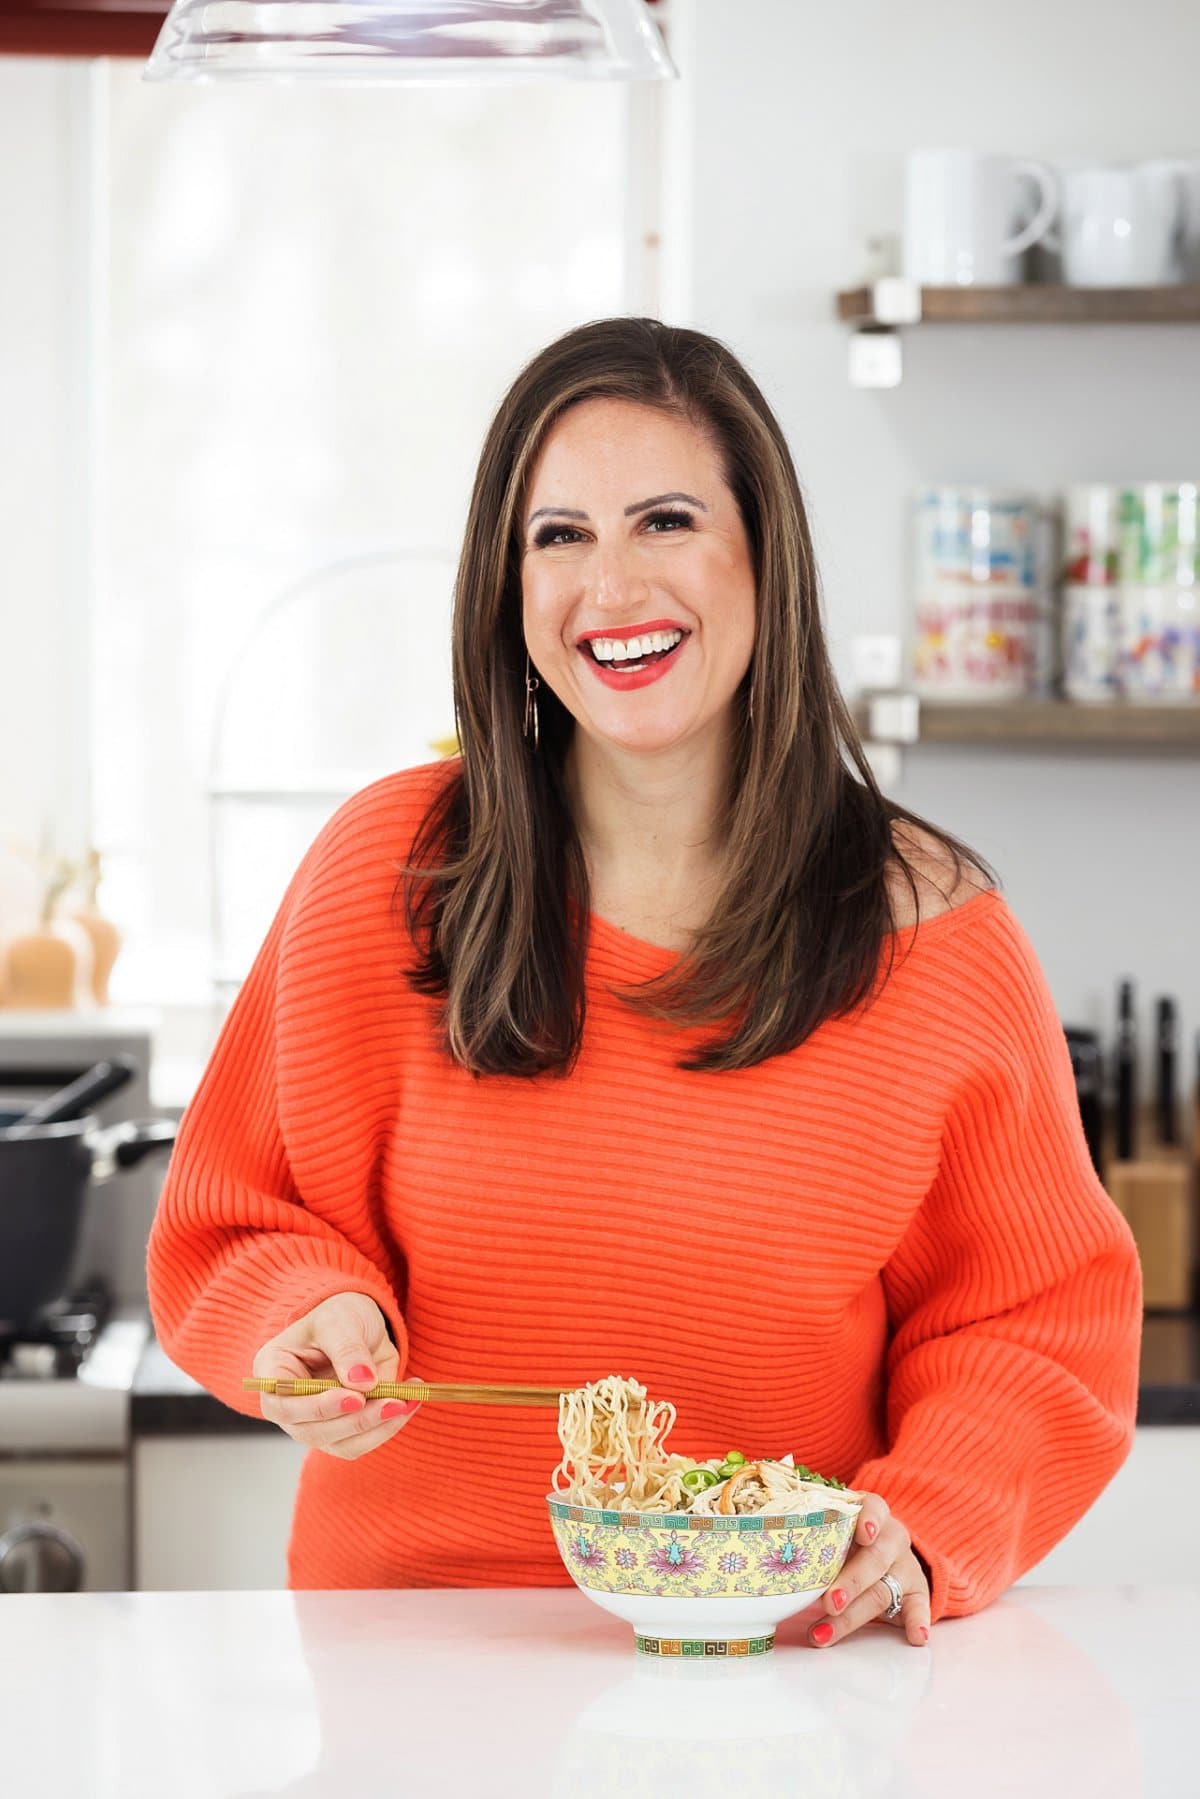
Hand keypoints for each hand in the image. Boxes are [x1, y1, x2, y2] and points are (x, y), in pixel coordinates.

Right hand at [251, 1292, 420, 1460]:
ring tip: (406, 1402)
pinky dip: (388, 1427)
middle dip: (356, 1420)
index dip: (316, 1408)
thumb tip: (362, 1383)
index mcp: (273, 1373)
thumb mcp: (339, 1320)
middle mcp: (289, 1405)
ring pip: (341, 1443)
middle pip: (312, 1431)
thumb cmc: (339, 1316)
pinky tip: (409, 1404)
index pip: (283, 1405)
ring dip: (376, 1428)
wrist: (359, 1324)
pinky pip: (362, 1441)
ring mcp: (314, 1422)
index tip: (354, 1398)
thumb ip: (347, 1349)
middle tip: (392, 1403)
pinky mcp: (341, 1430)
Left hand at [800, 1491, 930, 1649]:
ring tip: (824, 1633)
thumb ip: (812, 1534)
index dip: (868, 1518)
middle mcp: (892, 1538)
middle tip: (828, 1601)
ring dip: (853, 1615)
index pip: (874, 1507)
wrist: (890, 1556)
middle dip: (850, 1581)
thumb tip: (767, 1551)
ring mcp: (905, 1566)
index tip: (862, 1533)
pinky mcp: (916, 1592)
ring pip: (882, 1589)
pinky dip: (917, 1621)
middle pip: (875, 1557)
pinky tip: (915, 1636)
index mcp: (870, 1514)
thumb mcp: (837, 1531)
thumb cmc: (849, 1542)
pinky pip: (920, 1607)